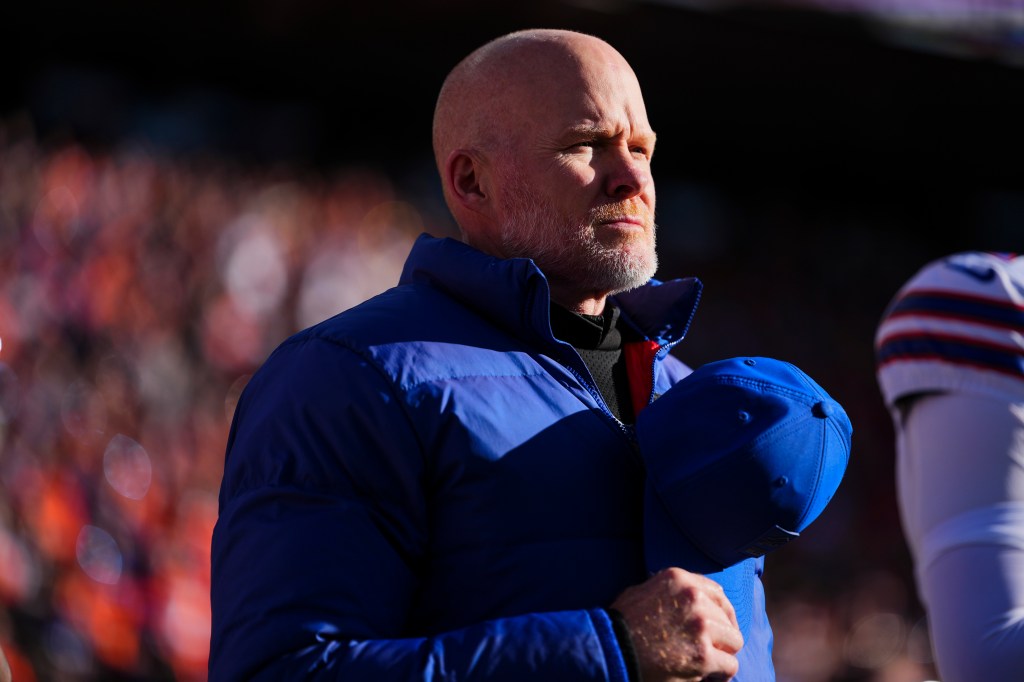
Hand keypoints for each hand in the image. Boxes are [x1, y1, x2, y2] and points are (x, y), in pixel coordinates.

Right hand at [611, 567, 742, 681]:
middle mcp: (693, 598)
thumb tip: (686, 595)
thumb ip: (667, 590)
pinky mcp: (703, 655)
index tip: (718, 625)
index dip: (720, 611)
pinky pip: (730, 665)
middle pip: (727, 617)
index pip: (717, 592)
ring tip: (710, 662)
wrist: (611, 650)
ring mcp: (700, 626)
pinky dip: (722, 673)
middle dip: (720, 635)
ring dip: (723, 653)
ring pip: (734, 640)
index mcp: (678, 579)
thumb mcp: (641, 592)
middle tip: (712, 648)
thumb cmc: (622, 624)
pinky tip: (710, 675)